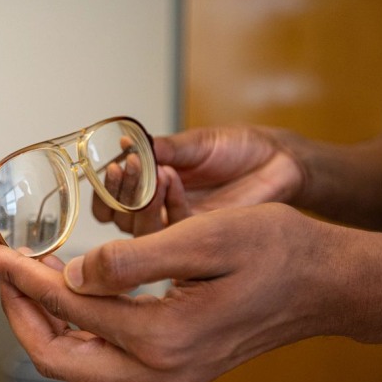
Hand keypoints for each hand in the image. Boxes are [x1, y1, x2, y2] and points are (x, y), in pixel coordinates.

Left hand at [0, 203, 338, 381]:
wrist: (326, 284)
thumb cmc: (278, 251)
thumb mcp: (205, 237)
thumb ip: (132, 260)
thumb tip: (71, 276)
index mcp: (165, 339)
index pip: (67, 309)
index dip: (21, 278)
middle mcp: (161, 372)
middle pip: (59, 358)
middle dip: (21, 311)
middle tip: (3, 269)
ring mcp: (168, 378)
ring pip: (78, 361)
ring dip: (46, 319)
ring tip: (30, 273)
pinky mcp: (173, 370)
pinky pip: (105, 357)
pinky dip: (77, 326)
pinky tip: (71, 289)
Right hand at [93, 125, 306, 235]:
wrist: (276, 162)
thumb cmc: (236, 149)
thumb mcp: (193, 143)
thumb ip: (161, 148)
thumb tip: (124, 144)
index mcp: (147, 187)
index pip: (109, 201)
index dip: (105, 189)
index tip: (113, 164)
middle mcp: (156, 212)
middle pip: (117, 218)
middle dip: (119, 194)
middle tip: (129, 167)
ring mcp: (176, 227)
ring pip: (139, 231)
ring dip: (140, 201)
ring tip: (155, 170)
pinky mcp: (199, 238)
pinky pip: (172, 230)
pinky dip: (168, 202)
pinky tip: (173, 178)